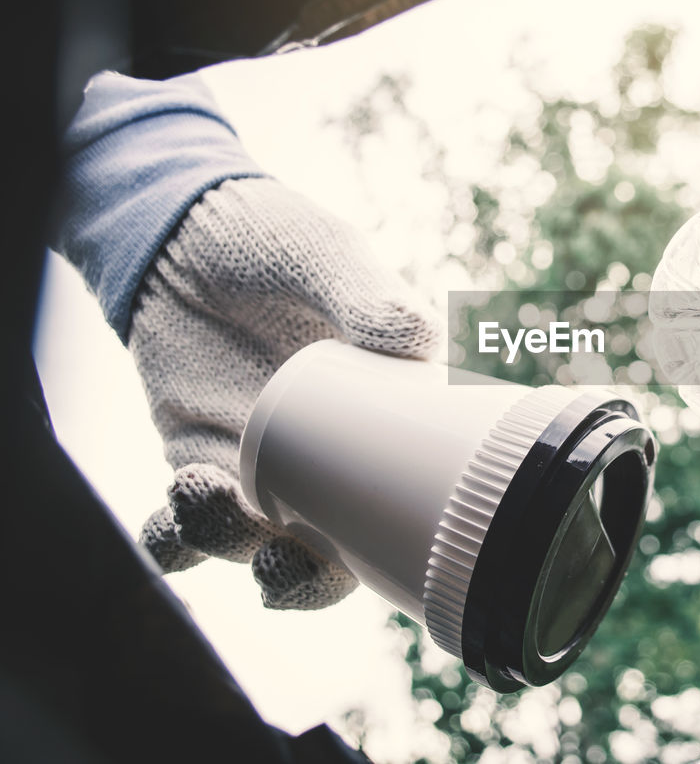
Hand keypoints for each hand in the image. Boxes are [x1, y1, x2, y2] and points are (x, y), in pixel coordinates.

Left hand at [134, 177, 438, 608]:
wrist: (180, 230)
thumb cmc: (270, 236)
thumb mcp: (325, 254)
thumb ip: (371, 297)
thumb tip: (424, 344)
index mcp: (381, 414)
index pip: (402, 496)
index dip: (390, 546)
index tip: (364, 555)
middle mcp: (327, 453)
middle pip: (330, 548)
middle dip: (304, 580)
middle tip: (278, 565)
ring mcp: (259, 461)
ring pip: (254, 542)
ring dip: (228, 546)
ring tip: (198, 495)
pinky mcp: (196, 458)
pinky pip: (185, 524)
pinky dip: (171, 541)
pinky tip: (163, 524)